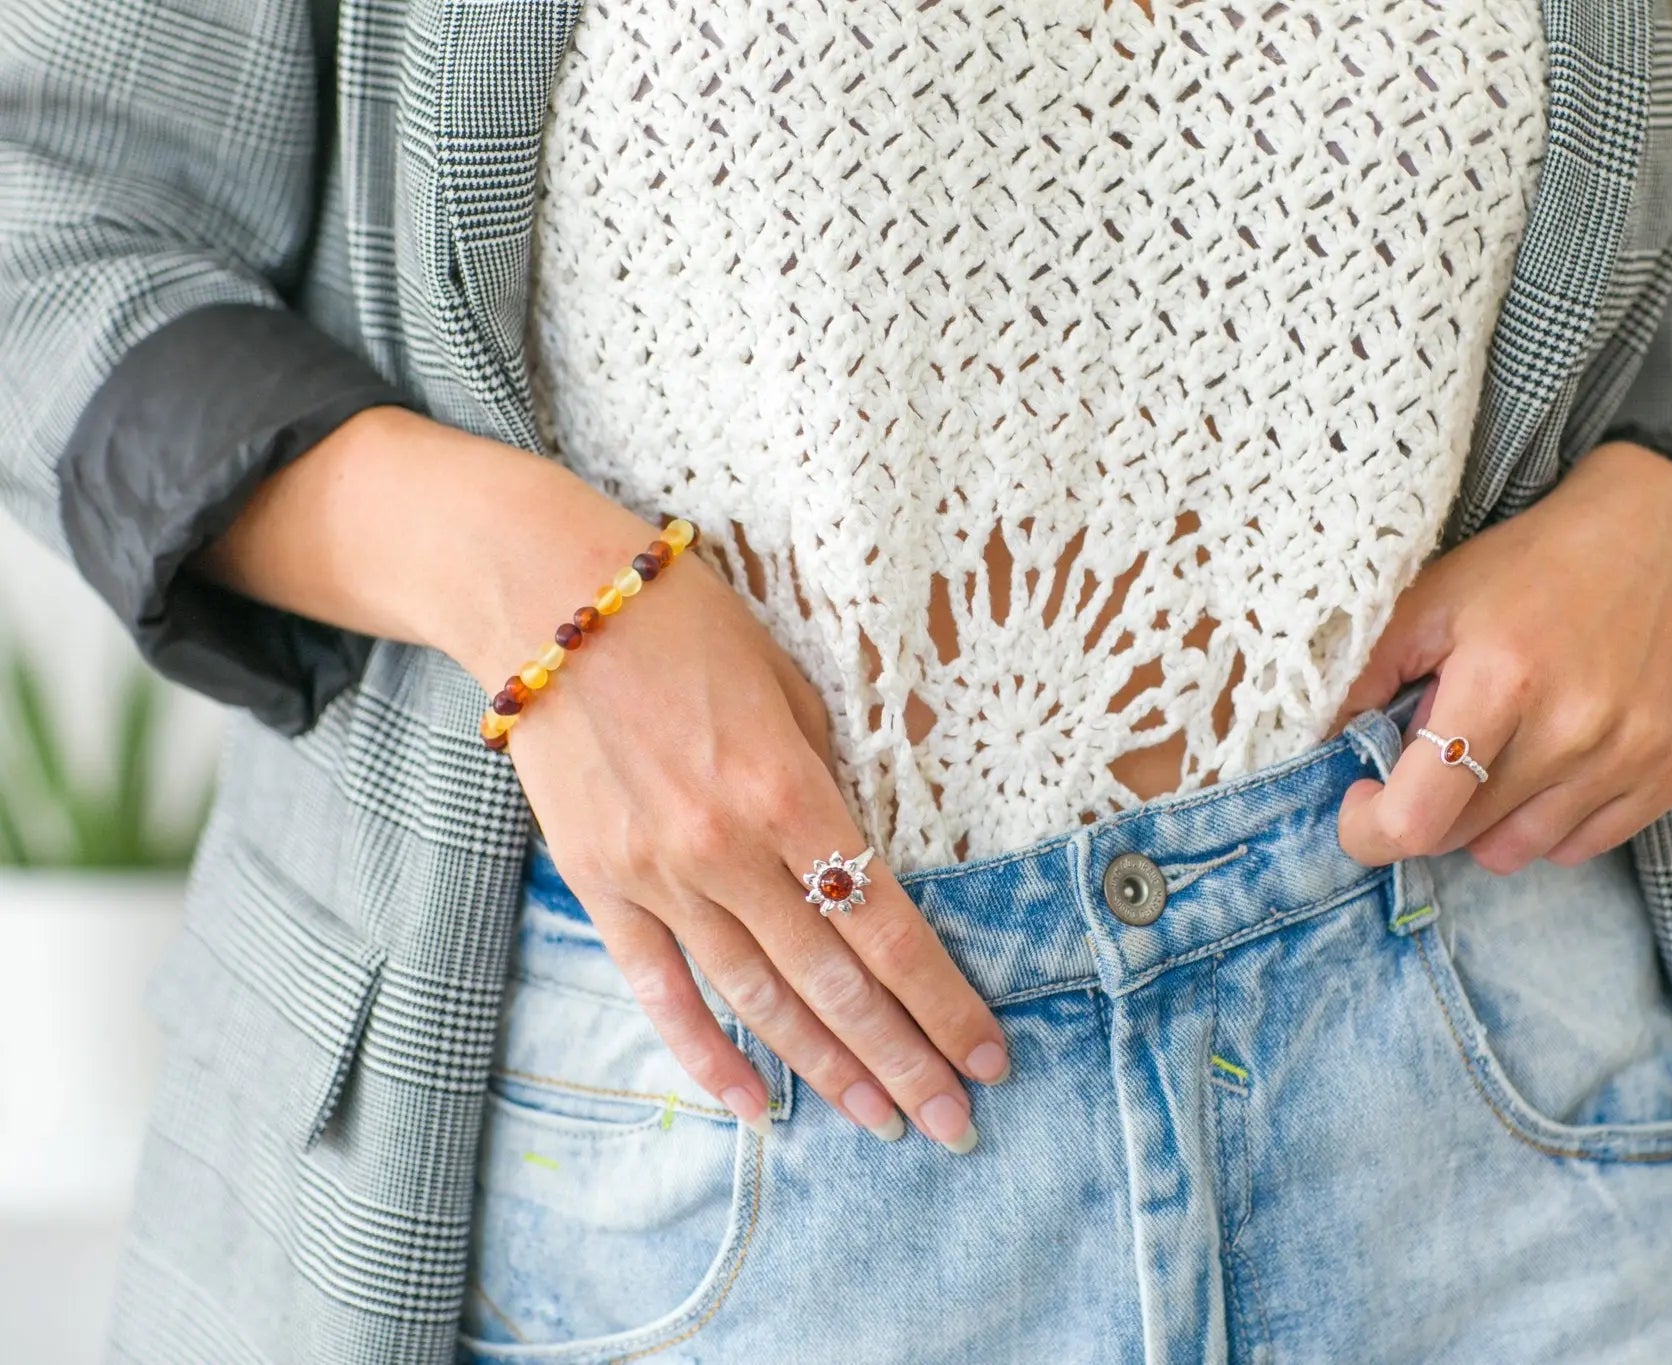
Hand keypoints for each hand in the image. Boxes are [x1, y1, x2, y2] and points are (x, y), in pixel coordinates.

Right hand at [443, 454, 1007, 1153]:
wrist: (545, 597)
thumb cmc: (686, 623)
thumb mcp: (790, 686)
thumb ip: (828, 783)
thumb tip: (862, 863)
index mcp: (788, 791)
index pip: (884, 926)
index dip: (942, 1001)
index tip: (988, 1056)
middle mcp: (725, 850)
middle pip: (831, 982)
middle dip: (902, 1061)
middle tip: (955, 1125)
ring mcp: (657, 875)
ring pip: (756, 1000)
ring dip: (824, 1070)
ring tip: (882, 1123)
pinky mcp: (600, 885)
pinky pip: (659, 989)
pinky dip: (705, 1054)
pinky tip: (754, 1107)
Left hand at [1328, 440, 1671, 874]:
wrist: (1657, 535)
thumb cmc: (1528, 568)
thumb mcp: (1431, 600)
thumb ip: (1365, 675)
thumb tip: (1316, 748)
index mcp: (1502, 678)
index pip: (1418, 818)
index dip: (1370, 830)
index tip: (1359, 806)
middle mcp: (1575, 726)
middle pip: (1462, 837)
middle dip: (1429, 807)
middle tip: (1437, 749)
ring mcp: (1632, 753)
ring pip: (1518, 851)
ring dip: (1489, 819)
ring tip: (1500, 750)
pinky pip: (1581, 846)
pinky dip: (1551, 821)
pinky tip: (1553, 759)